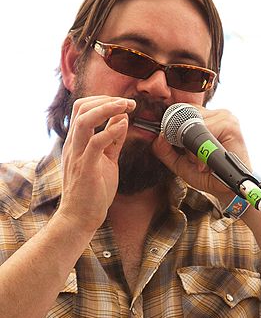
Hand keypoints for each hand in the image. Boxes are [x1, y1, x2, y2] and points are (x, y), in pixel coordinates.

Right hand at [56, 96, 135, 234]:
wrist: (79, 218)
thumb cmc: (92, 191)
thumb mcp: (105, 160)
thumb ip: (112, 140)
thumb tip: (121, 120)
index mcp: (76, 142)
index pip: (82, 108)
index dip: (103, 100)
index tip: (124, 103)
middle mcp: (73, 144)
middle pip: (81, 107)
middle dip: (107, 99)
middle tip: (128, 102)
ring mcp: (77, 155)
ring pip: (85, 120)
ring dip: (107, 108)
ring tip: (126, 106)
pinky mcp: (85, 168)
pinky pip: (95, 142)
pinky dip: (111, 130)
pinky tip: (124, 125)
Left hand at [152, 105, 251, 202]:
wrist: (227, 190)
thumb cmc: (206, 174)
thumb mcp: (179, 162)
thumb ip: (164, 150)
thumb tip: (158, 137)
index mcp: (206, 118)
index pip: (183, 110)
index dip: (175, 127)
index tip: (175, 145)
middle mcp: (216, 114)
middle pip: (187, 116)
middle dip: (183, 141)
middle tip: (191, 159)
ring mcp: (225, 117)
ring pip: (195, 125)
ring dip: (193, 149)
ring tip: (200, 163)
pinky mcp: (230, 126)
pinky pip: (205, 131)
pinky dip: (200, 151)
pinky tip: (206, 164)